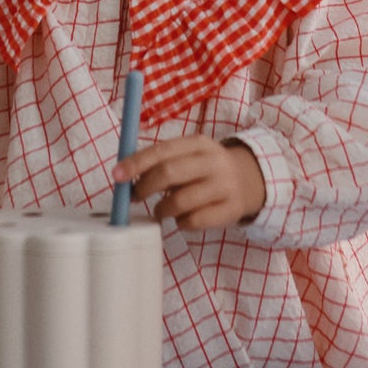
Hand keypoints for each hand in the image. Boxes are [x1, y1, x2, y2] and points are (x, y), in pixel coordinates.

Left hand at [116, 136, 264, 230]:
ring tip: (161, 210)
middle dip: (145, 187)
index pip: (162, 151)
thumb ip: (161, 161)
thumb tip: (124, 175)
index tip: (117, 175)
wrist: (250, 179)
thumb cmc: (205, 168)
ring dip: (162, 209)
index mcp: (198, 143)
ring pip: (180, 202)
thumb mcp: (189, 154)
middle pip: (170, 173)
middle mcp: (213, 162)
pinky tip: (182, 218)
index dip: (136, 164)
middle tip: (134, 197)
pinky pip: (195, 221)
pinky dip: (181, 223)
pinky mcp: (231, 210)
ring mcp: (225, 186)